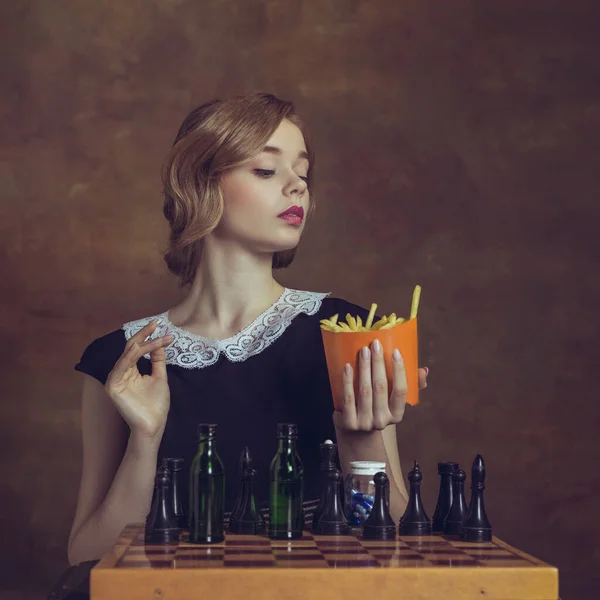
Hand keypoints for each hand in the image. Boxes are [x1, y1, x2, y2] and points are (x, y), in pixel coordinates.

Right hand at [105, 320, 172, 438]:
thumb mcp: (159, 376)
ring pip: (128, 354)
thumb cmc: (155, 404)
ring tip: (157, 336)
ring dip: (144, 344)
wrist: (153, 424)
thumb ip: (157, 360)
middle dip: (144, 335)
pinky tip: (140, 348)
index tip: (162, 328)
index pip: (137, 348)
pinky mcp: (112, 386)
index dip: (148, 337)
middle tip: (156, 324)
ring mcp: (115, 378)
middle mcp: (121, 372)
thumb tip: (159, 342)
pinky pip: (121, 366)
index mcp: (130, 370)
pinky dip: (130, 355)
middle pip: (130, 347)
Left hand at [333, 339, 428, 431]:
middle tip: (375, 344)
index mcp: (397, 414)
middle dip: (378, 363)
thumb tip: (423, 370)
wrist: (355, 432)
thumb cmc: (378, 408)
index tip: (395, 351)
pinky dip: (348, 381)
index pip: (401, 390)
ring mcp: (365, 423)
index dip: (399, 370)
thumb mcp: (393, 400)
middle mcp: (382, 420)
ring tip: (363, 351)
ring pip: (365, 391)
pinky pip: (348, 399)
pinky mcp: (348, 423)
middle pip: (381, 387)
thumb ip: (411, 386)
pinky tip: (347, 366)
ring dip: (364, 368)